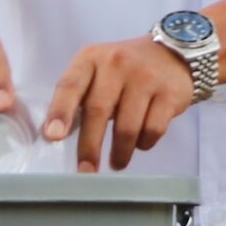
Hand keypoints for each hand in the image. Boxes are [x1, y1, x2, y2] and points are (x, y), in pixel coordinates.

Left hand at [44, 37, 195, 169]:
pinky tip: (139, 143)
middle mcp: (116, 64)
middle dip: (89, 146)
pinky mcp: (169, 94)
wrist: (172, 54)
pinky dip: (143, 144)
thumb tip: (55, 134)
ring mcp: (145, 77)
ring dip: (120, 152)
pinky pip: (152, 130)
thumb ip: (79, 96)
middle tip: (85, 171)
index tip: (53, 136)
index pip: (70, 85)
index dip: (60, 112)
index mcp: (91, 58)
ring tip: (116, 163)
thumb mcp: (97, 71)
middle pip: (98, 110)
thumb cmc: (124, 70)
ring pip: (127, 127)